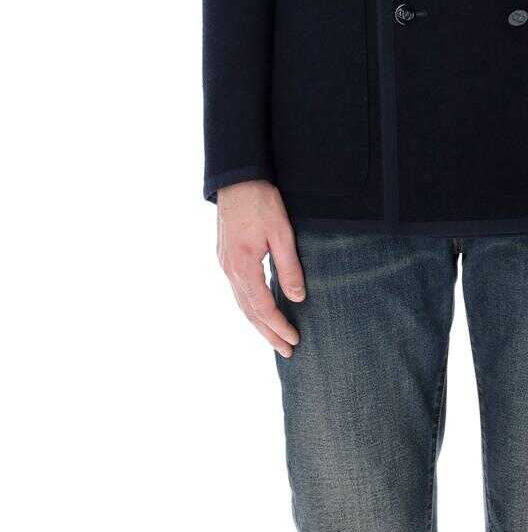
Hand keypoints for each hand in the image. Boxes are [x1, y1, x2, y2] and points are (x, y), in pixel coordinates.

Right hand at [216, 180, 305, 357]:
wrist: (237, 179)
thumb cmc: (261, 202)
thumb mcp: (282, 233)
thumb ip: (289, 266)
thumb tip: (298, 297)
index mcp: (244, 266)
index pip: (262, 307)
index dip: (278, 326)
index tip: (294, 340)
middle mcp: (230, 269)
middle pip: (249, 312)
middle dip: (268, 333)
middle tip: (286, 351)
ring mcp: (225, 263)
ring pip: (241, 303)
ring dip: (258, 323)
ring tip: (275, 338)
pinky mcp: (225, 256)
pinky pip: (238, 290)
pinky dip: (250, 306)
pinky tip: (260, 310)